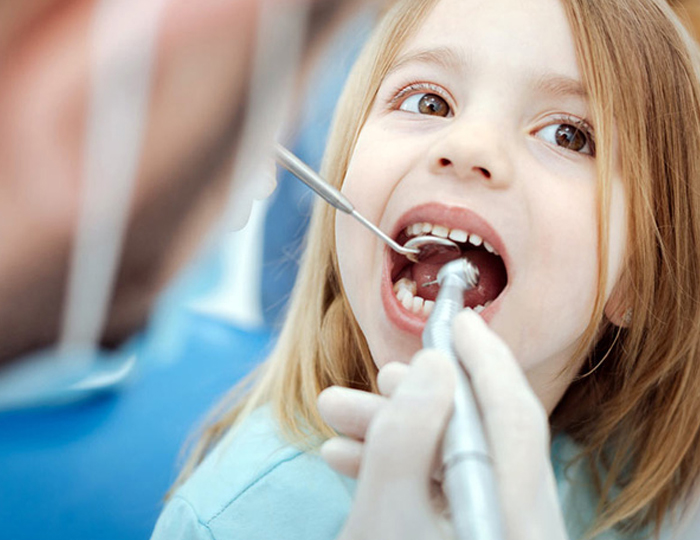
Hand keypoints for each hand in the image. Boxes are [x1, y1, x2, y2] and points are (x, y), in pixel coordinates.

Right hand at [317, 309, 568, 539]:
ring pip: (457, 462)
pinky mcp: (478, 537)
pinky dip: (405, 470)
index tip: (460, 319)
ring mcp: (501, 531)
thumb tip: (432, 367)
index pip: (514, 416)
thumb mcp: (383, 512)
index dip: (485, 358)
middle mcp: (524, 524)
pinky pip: (447, 492)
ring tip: (342, 413)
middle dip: (421, 397)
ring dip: (400, 433)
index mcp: (517, 517)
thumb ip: (407, 436)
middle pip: (484, 436)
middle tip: (379, 378)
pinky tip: (350, 455)